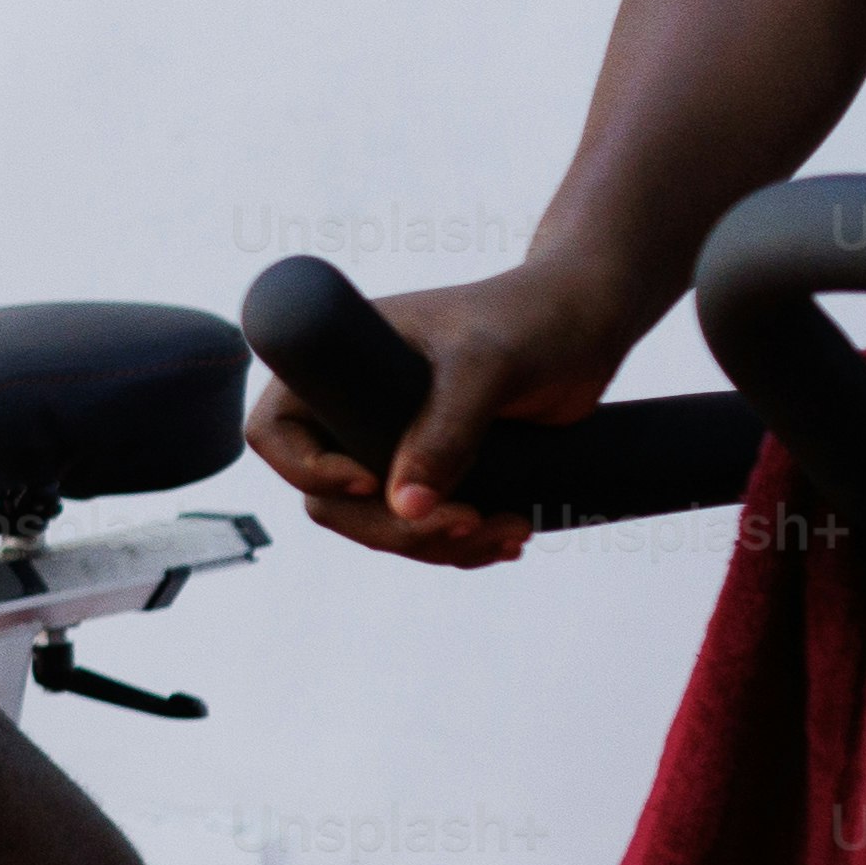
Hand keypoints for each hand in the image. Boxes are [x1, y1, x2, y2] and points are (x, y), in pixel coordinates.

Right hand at [241, 259, 636, 567]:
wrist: (588, 323)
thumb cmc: (530, 319)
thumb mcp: (484, 366)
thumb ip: (446, 430)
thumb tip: (404, 506)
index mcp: (339, 367)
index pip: (277, 432)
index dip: (306, 469)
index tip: (369, 480)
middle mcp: (356, 409)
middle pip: (331, 499)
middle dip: (395, 527)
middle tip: (468, 522)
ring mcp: (396, 443)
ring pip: (382, 523)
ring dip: (439, 545)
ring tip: (510, 531)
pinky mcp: (439, 469)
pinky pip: (426, 528)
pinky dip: (464, 545)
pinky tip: (510, 535)